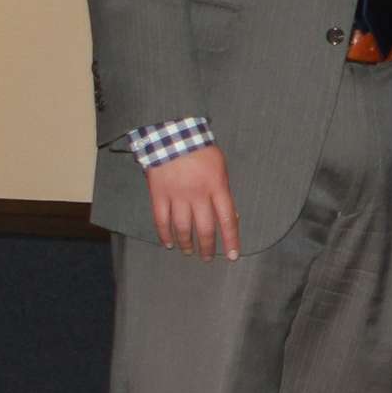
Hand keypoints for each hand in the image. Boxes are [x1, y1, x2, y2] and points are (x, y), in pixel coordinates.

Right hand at [146, 144, 239, 261]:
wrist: (173, 134)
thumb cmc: (201, 150)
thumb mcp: (221, 167)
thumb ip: (223, 191)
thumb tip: (230, 216)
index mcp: (217, 186)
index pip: (227, 219)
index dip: (230, 240)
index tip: (232, 256)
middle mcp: (198, 194)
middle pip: (204, 228)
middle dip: (207, 247)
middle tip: (207, 258)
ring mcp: (177, 195)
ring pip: (182, 228)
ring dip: (186, 243)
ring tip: (189, 252)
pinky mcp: (159, 194)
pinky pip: (161, 220)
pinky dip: (164, 235)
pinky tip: (169, 244)